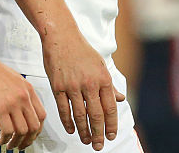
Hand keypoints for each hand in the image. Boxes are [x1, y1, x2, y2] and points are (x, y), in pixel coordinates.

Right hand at [0, 56, 45, 149]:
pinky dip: (5, 139)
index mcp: (28, 89)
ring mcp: (12, 102)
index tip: (31, 136)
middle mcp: (23, 96)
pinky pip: (8, 130)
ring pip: (22, 131)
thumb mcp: (13, 79)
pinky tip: (1, 139)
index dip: (37, 130)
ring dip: (16, 142)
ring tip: (9, 144)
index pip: (41, 115)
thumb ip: (20, 94)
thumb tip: (20, 111)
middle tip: (22, 145)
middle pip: (34, 126)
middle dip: (28, 140)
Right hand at [43, 28, 124, 149]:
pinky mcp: (58, 86)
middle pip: (96, 115)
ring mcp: (73, 86)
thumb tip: (121, 99)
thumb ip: (110, 85)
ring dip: (83, 131)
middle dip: (98, 134)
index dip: (111, 125)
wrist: (61, 37)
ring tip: (86, 141)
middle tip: (98, 146)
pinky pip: (64, 109)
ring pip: (79, 115)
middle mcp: (89, 83)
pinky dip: (68, 122)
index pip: (110, 108)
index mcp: (103, 78)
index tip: (111, 135)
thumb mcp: (100, 65)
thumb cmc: (82, 50)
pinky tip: (72, 129)